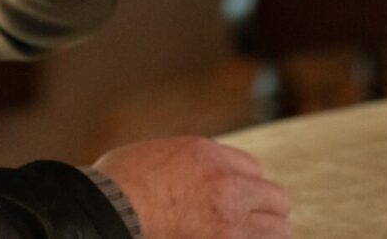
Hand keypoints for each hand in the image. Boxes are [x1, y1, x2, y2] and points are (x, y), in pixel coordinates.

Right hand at [93, 136, 292, 238]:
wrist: (107, 212)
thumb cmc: (116, 187)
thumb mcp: (155, 157)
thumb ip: (185, 164)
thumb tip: (192, 179)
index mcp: (207, 156)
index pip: (252, 169)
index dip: (244, 186)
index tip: (236, 200)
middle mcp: (227, 185)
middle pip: (276, 198)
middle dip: (263, 211)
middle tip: (249, 224)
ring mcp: (230, 223)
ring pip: (279, 231)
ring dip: (265, 235)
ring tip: (247, 237)